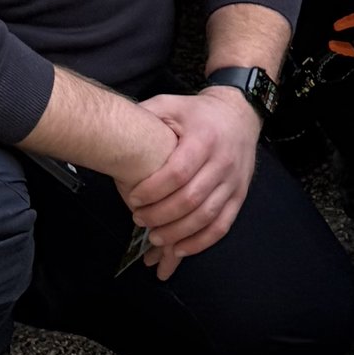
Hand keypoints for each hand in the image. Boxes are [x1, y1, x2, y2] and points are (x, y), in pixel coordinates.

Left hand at [122, 86, 259, 276]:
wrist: (240, 116)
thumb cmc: (198, 114)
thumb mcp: (171, 104)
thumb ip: (146, 115)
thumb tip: (114, 129)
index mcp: (204, 138)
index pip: (179, 172)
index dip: (154, 190)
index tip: (134, 199)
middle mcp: (223, 162)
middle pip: (191, 198)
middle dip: (161, 215)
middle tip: (139, 220)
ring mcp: (233, 181)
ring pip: (206, 216)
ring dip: (178, 232)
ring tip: (155, 237)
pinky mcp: (239, 196)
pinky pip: (222, 225)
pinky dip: (200, 242)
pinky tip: (180, 249)